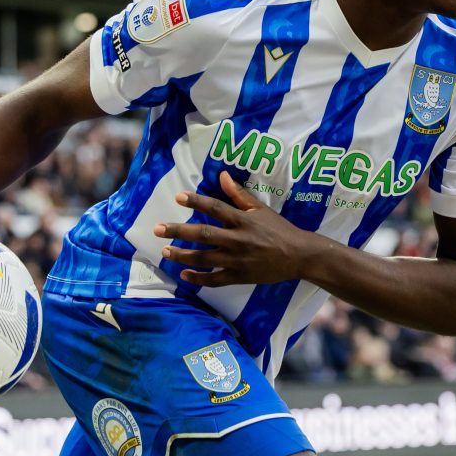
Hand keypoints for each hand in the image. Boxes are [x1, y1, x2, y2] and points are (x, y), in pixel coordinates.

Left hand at [154, 171, 312, 287]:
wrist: (298, 256)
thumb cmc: (279, 229)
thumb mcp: (261, 209)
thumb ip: (239, 194)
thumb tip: (222, 176)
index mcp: (243, 221)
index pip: (216, 208)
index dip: (196, 202)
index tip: (178, 197)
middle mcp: (238, 240)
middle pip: (203, 235)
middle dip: (178, 231)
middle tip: (157, 229)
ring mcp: (238, 260)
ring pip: (205, 258)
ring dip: (182, 255)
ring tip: (165, 251)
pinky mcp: (240, 277)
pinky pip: (215, 280)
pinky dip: (198, 278)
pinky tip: (184, 275)